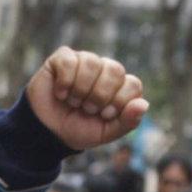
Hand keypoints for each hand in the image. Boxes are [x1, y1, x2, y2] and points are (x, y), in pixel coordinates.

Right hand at [26, 47, 148, 150]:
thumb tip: (144, 104)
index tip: (105, 115)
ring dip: (81, 89)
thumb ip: (127, 121)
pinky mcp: (62, 59)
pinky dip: (65, 82)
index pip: (133, 84)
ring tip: (73, 102)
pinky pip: (70, 60)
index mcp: (119, 88)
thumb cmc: (79, 130)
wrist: (47, 132)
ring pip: (92, 62)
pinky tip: (60, 93)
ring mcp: (84, 62)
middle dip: (100, 95)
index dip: (120, 101)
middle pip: (115, 69)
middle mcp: (104, 71)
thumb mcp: (106, 133)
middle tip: (88, 109)